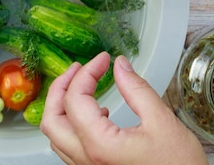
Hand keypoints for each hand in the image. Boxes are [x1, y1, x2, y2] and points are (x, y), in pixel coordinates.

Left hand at [40, 52, 207, 164]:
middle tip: (79, 68)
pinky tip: (95, 113)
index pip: (75, 99)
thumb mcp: (161, 121)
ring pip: (55, 135)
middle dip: (61, 87)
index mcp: (100, 145)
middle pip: (52, 119)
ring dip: (62, 106)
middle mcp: (86, 160)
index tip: (103, 59)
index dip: (87, 72)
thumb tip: (120, 65)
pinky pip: (68, 147)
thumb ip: (136, 89)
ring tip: (82, 86)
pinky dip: (72, 124)